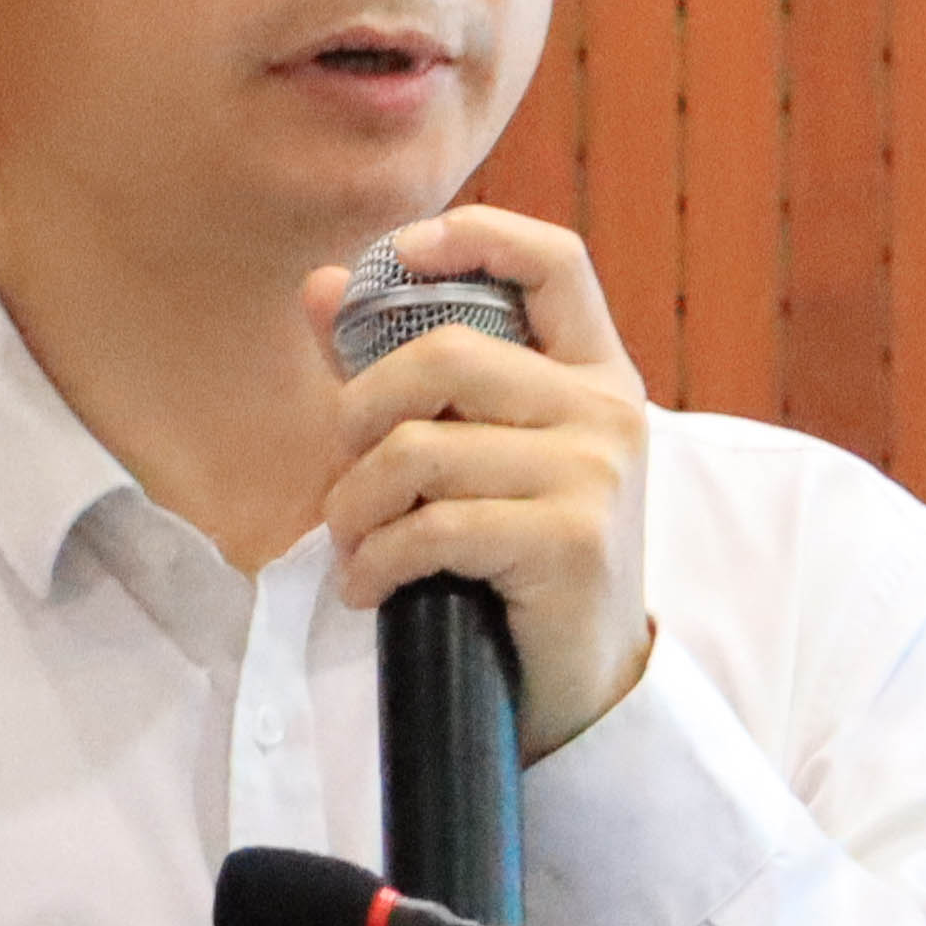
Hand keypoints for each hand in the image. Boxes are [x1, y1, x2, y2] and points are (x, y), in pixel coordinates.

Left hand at [302, 198, 661, 745]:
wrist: (582, 686)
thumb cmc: (517, 564)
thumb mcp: (475, 456)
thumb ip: (403, 369)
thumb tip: (318, 286)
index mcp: (595, 374)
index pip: (552, 262)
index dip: (473, 238)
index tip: (397, 253)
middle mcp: (607, 412)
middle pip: (443, 355)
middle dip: (359, 414)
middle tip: (342, 472)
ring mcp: (595, 475)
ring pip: (420, 451)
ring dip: (355, 508)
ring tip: (353, 546)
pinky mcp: (570, 541)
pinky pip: (432, 526)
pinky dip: (377, 562)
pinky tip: (371, 588)